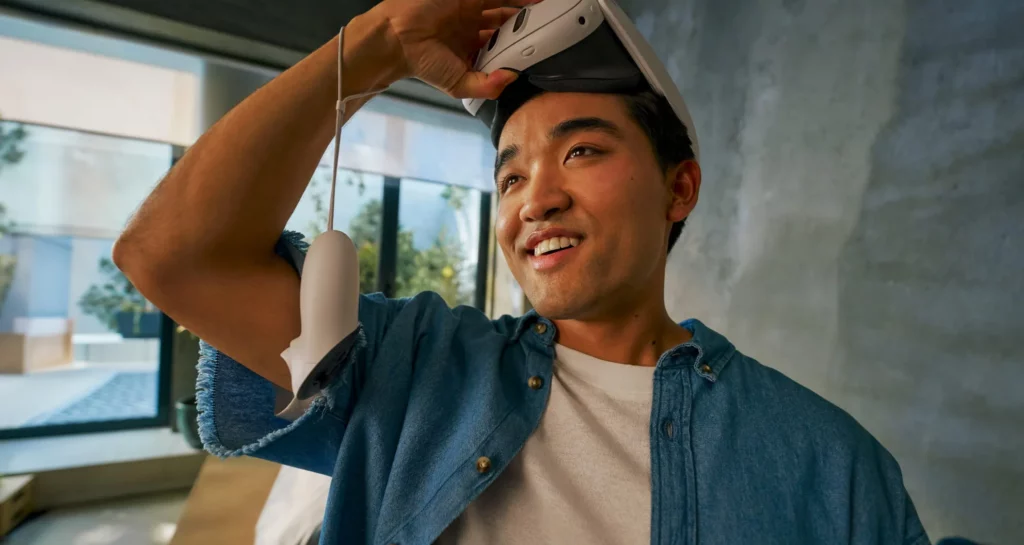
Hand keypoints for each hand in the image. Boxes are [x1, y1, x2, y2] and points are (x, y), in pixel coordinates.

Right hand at [370, 0, 541, 98]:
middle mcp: (472, 23)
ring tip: (544, 5)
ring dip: (525, 3)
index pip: (504, 40)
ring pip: (504, 1)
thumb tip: (512, 78)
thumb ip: (487, 86)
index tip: (541, 44)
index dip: (522, 41)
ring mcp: (469, 5)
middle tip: (549, 20)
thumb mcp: (460, 84)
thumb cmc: (421, 62)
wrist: (397, 40)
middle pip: (508, 18)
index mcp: (472, 44)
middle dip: (528, 19)